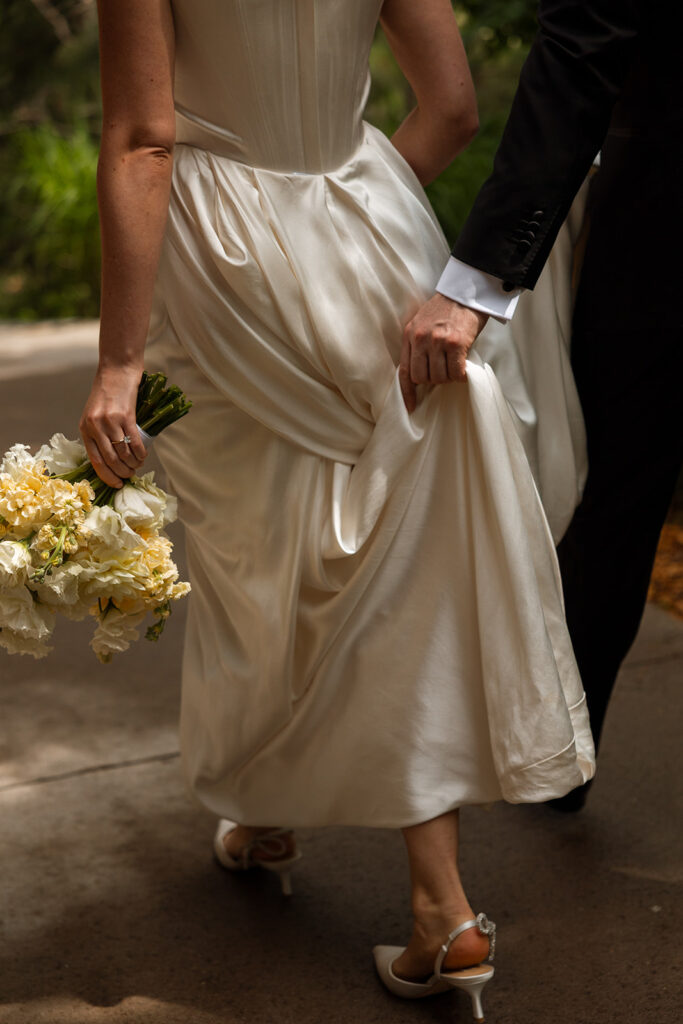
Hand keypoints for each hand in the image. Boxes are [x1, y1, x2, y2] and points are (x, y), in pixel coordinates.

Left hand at [79, 365, 147, 487]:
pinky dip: (140, 454)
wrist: (117, 371)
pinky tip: (143, 457)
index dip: (107, 476)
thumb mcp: (94, 415)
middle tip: (130, 476)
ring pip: (123, 453)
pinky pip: (134, 442)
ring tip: (138, 466)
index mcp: (85, 428)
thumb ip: (97, 434)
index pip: (95, 460)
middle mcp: (95, 427)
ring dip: (132, 464)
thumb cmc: (107, 394)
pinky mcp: (125, 416)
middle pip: (110, 460)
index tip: (117, 484)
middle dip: (122, 473)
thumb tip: (109, 460)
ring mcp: (110, 422)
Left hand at [399, 293, 488, 411]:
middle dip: (433, 380)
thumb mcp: (423, 323)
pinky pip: (456, 372)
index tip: (410, 407)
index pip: (404, 371)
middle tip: (444, 370)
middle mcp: (420, 339)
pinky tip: (464, 368)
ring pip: (440, 377)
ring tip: (455, 364)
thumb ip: (419, 345)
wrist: (467, 292)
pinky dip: (461, 375)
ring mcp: (437, 341)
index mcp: (410, 335)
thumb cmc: (447, 310)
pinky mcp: (455, 343)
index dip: (407, 393)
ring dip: (449, 377)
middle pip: (422, 378)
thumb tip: (421, 374)